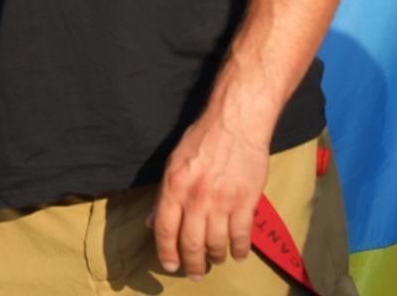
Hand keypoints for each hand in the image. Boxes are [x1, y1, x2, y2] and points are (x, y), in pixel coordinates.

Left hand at [150, 111, 271, 279]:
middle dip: (192, 263)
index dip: (166, 252)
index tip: (170, 265)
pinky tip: (237, 254)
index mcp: (174, 186)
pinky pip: (241, 236)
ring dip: (215, 256)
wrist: (236, 122)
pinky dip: (239, 249)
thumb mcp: (173, 163)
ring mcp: (222, 201)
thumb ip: (164, 194)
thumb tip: (151, 222)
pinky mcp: (246, 202)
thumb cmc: (203, 139)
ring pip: (216, 243)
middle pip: (190, 242)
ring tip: (215, 259)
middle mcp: (196, 198)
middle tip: (195, 273)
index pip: (164, 229)